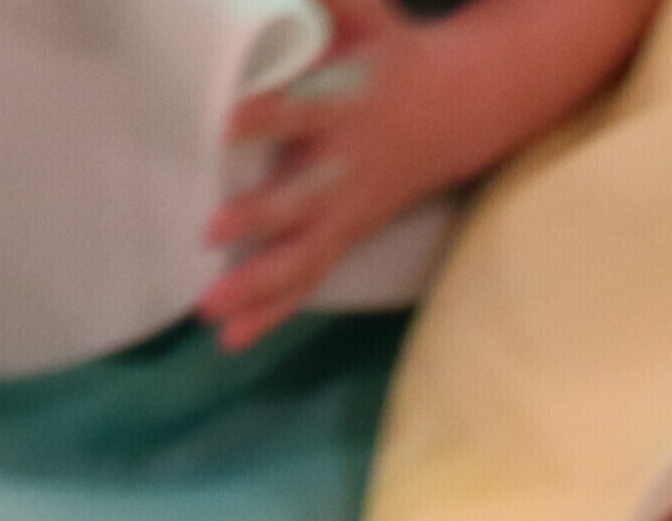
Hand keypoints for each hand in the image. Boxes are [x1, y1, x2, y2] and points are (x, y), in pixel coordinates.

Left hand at [204, 0, 451, 350]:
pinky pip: (308, 280)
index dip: (266, 115)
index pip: (301, 110)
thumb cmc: (393, 55)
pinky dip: (271, 312)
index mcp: (345, 107)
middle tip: (210, 230)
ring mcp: (346, 210)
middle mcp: (344, 168)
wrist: (461, 111)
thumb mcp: (367, 13)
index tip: (224, 120)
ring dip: (258, 287)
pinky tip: (232, 338)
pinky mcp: (345, 235)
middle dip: (260, 217)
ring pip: (304, 257)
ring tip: (211, 311)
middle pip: (301, 201)